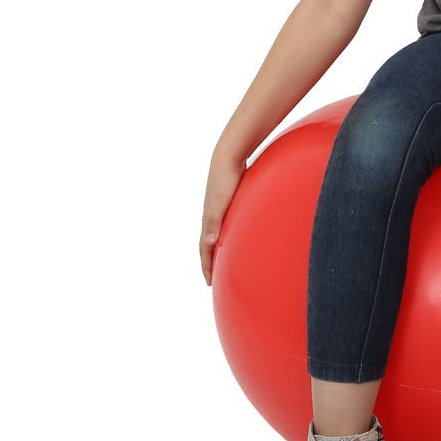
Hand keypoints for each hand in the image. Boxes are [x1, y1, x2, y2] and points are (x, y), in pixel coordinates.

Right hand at [200, 155, 245, 285]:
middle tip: (213, 278)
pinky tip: (235, 236)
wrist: (229, 157)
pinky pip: (225, 225)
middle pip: (208, 245)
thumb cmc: (226, 180)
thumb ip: (214, 222)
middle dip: (209, 262)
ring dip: (217, 250)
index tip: (209, 283)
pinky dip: (226, 236)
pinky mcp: (227, 202)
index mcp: (208, 221)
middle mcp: (211, 217)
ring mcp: (218, 210)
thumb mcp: (220, 203)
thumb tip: (210, 242)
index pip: (204, 249)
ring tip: (223, 261)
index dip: (206, 266)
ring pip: (216, 235)